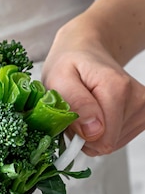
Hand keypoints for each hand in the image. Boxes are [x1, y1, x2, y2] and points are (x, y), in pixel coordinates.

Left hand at [42, 20, 144, 156]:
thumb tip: (93, 132)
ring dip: (94, 131)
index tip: (70, 116)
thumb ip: (75, 104)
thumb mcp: (58, 79)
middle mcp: (137, 97)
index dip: (80, 135)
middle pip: (108, 143)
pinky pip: (119, 139)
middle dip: (86, 134)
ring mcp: (144, 107)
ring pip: (113, 143)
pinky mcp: (144, 114)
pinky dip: (104, 130)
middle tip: (76, 111)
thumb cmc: (70, 64)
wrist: (86, 50)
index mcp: (116, 88)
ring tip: (87, 107)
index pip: (103, 139)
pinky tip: (98, 111)